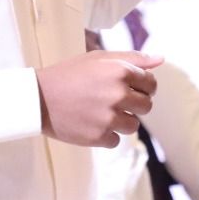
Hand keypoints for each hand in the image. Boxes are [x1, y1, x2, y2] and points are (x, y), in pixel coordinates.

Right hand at [37, 50, 160, 147]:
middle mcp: (118, 94)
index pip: (151, 84)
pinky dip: (105, 135)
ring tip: (99, 113)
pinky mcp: (98, 137)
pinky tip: (90, 124)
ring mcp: (109, 117)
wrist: (37, 99)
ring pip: (133, 126)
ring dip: (121, 121)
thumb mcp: (98, 59)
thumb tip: (161, 60)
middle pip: (146, 106)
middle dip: (134, 105)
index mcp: (120, 71)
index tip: (129, 89)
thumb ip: (132, 58)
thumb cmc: (69, 75)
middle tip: (113, 101)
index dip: (142, 87)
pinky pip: (116, 140)